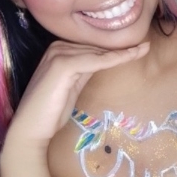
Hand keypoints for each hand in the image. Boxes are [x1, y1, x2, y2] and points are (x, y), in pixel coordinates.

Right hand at [5, 40, 149, 150]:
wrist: (30, 129)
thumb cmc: (51, 112)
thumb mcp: (72, 86)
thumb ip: (85, 71)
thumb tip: (104, 60)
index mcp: (58, 51)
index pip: (92, 47)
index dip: (115, 48)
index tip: (139, 46)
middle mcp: (57, 47)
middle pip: (96, 47)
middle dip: (121, 48)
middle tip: (146, 46)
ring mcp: (58, 54)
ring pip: (98, 52)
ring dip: (123, 51)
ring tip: (144, 49)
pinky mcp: (62, 65)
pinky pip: (96, 60)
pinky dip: (115, 59)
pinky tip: (132, 56)